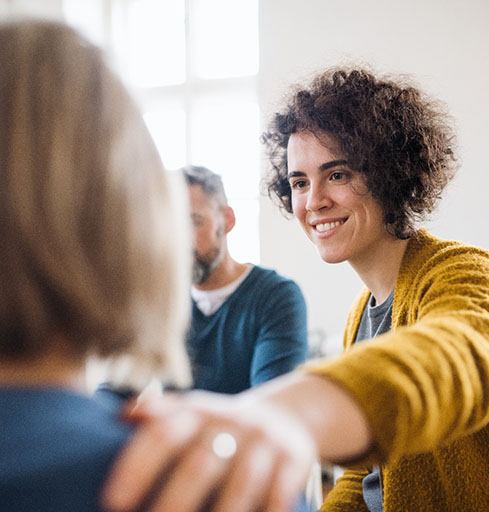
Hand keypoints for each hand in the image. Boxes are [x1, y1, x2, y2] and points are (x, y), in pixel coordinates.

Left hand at [101, 390, 315, 511]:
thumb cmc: (221, 427)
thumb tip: (121, 416)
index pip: (164, 433)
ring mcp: (263, 440)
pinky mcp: (293, 458)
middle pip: (200, 463)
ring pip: (241, 483)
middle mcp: (231, 421)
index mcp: (198, 411)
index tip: (112, 502)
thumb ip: (159, 415)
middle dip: (173, 503)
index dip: (137, 466)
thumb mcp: (193, 413)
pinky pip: (279, 494)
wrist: (281, 417)